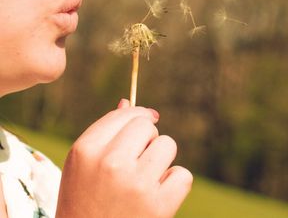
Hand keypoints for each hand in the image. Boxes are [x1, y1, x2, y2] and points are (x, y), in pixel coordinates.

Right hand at [56, 99, 192, 217]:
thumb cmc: (85, 202)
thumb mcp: (83, 166)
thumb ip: (104, 132)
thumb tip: (128, 102)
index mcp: (86, 150)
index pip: (125, 115)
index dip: (139, 116)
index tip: (148, 121)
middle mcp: (111, 163)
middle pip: (148, 126)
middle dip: (148, 139)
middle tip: (136, 162)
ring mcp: (136, 184)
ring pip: (168, 145)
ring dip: (161, 160)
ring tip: (144, 181)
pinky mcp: (159, 206)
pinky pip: (183, 174)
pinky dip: (174, 185)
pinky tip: (157, 197)